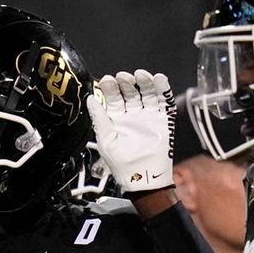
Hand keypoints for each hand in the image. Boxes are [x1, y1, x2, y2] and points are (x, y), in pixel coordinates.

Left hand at [86, 70, 175, 191]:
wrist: (143, 177)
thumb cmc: (121, 163)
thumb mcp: (105, 140)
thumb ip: (99, 118)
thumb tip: (90, 98)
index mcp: (116, 119)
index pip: (113, 98)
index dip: (110, 88)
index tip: (107, 80)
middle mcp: (131, 115)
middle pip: (129, 92)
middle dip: (126, 82)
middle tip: (123, 77)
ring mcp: (148, 116)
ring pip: (146, 93)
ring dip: (144, 82)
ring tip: (141, 75)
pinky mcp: (163, 119)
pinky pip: (163, 101)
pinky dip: (162, 89)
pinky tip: (159, 79)